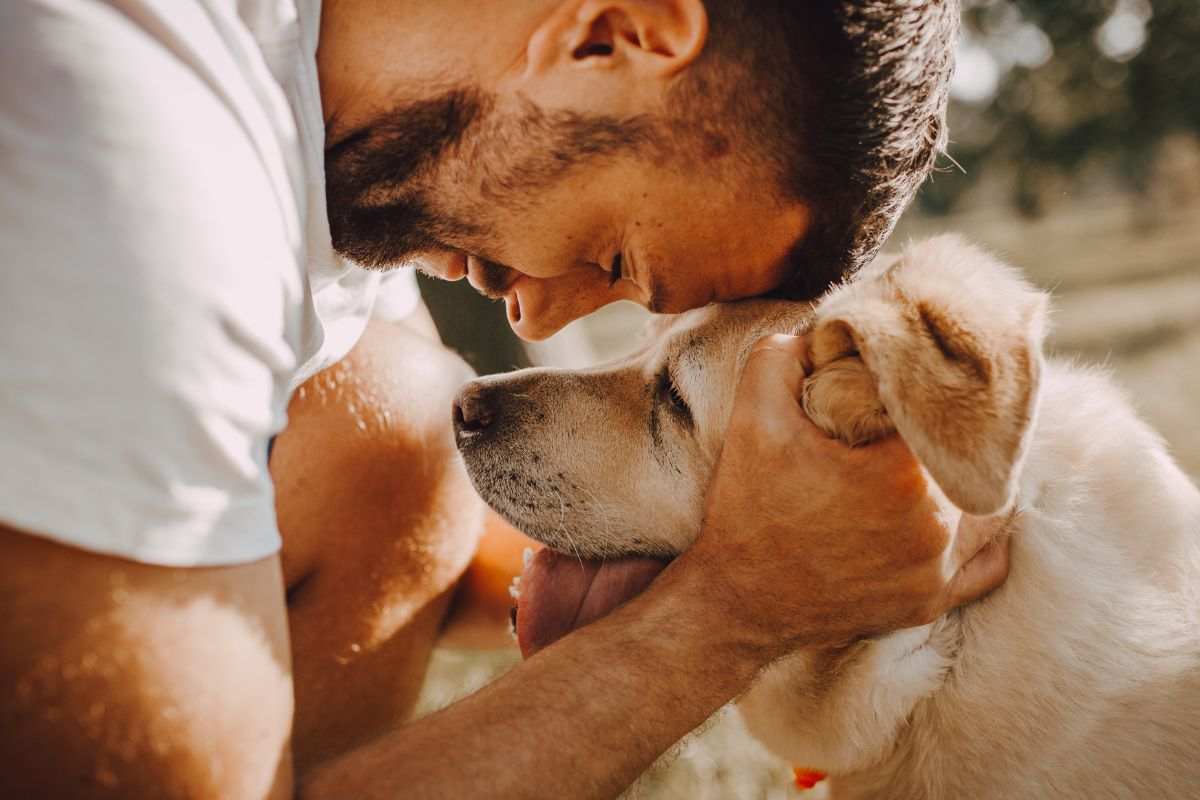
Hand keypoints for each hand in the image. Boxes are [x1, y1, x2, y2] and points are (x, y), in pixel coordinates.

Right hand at [689, 334, 1009, 657]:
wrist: (734, 602)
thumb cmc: (747, 510)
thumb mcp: (753, 418)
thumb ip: (784, 356)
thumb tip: (823, 333)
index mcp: (902, 475)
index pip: (944, 411)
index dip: (928, 391)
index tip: (906, 383)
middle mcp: (935, 527)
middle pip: (972, 457)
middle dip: (949, 435)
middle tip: (922, 419)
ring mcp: (937, 572)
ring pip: (990, 508)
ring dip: (970, 480)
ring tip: (942, 459)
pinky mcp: (930, 603)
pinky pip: (987, 564)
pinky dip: (981, 536)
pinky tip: (958, 511)